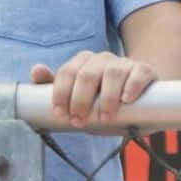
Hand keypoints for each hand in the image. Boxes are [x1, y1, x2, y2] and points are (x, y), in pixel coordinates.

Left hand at [34, 51, 156, 126]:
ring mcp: (123, 63)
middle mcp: (101, 59)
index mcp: (82, 63)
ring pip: (112, 74)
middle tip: (80, 121)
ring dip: (106, 98)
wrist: (141, 97)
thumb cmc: (102, 98)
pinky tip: (127, 100)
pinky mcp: (144, 70)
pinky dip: (131, 86)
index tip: (60, 114)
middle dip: (80, 100)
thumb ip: (56, 87)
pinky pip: (138, 73)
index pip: (66, 72)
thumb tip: (36, 70)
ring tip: (105, 118)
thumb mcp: (78, 97)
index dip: (61, 93)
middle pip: (87, 75)